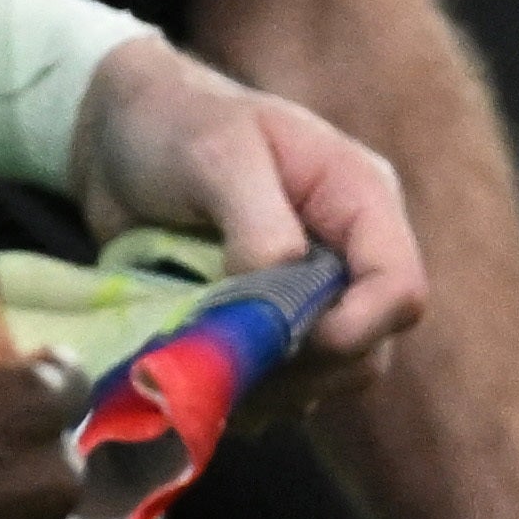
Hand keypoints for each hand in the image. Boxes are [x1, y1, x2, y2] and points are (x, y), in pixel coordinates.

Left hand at [66, 41, 422, 390]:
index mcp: (359, 199)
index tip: (285, 339)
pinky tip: (199, 376)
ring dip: (270, 389)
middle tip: (229, 363)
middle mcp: (348, 254)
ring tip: (204, 371)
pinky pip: (281, 385)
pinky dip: (246, 394)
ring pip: (325, 378)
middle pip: (367, 349)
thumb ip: (257, 220)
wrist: (119, 136)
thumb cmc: (175, 124)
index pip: (399, 288)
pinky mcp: (270, 324)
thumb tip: (277, 288)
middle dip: (304, 369)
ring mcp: (311, 295)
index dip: (358, 328)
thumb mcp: (215, 153)